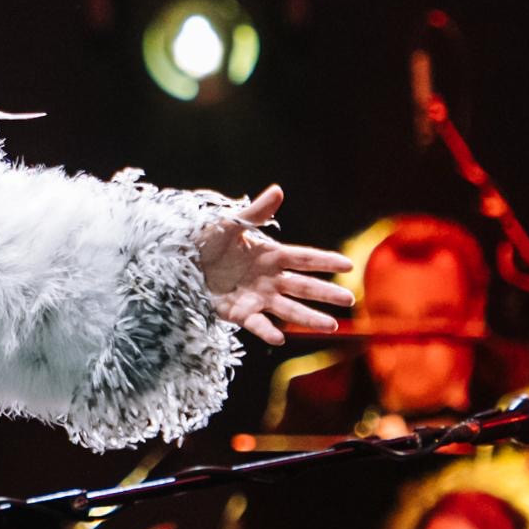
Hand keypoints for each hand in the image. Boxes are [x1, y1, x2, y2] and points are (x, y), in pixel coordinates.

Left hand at [194, 187, 354, 345]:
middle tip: (350, 301)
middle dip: (327, 294)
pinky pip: (257, 324)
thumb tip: (278, 190)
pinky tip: (280, 338)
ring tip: (332, 326)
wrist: (178, 263)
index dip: (326, 261)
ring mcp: (256, 297)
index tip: (349, 265)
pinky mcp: (239, 313)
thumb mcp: (230, 225)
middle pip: (304, 287)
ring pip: (289, 309)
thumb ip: (256, 214)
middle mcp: (269, 278)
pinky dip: (268, 331)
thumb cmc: (206, 241)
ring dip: (310, 317)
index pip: (305, 258)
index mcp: (270, 255)